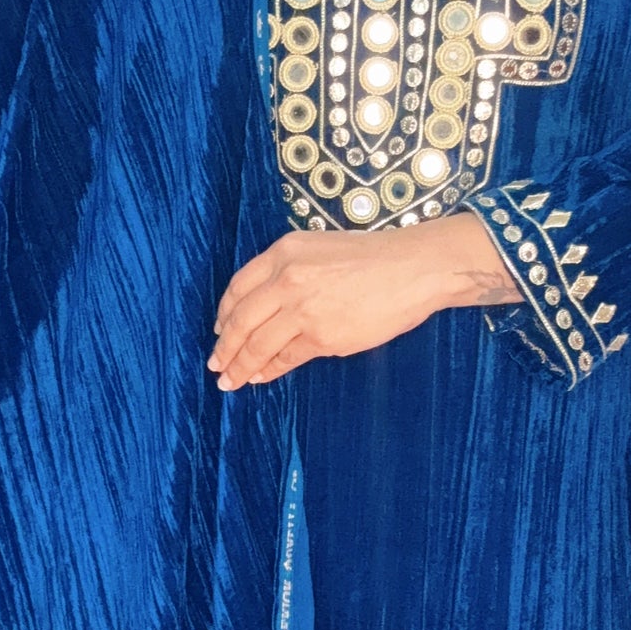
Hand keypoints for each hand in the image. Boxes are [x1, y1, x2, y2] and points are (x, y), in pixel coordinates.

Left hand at [207, 212, 521, 390]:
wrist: (414, 268)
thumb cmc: (374, 258)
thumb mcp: (320, 249)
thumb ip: (289, 271)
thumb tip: (264, 308)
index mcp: (284, 252)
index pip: (238, 287)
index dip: (223, 313)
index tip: (218, 329)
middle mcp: (287, 278)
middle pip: (240, 320)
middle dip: (224, 347)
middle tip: (216, 364)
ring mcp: (302, 308)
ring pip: (257, 344)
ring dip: (240, 366)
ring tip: (230, 380)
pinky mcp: (321, 336)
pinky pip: (285, 359)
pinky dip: (269, 370)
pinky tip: (261, 377)